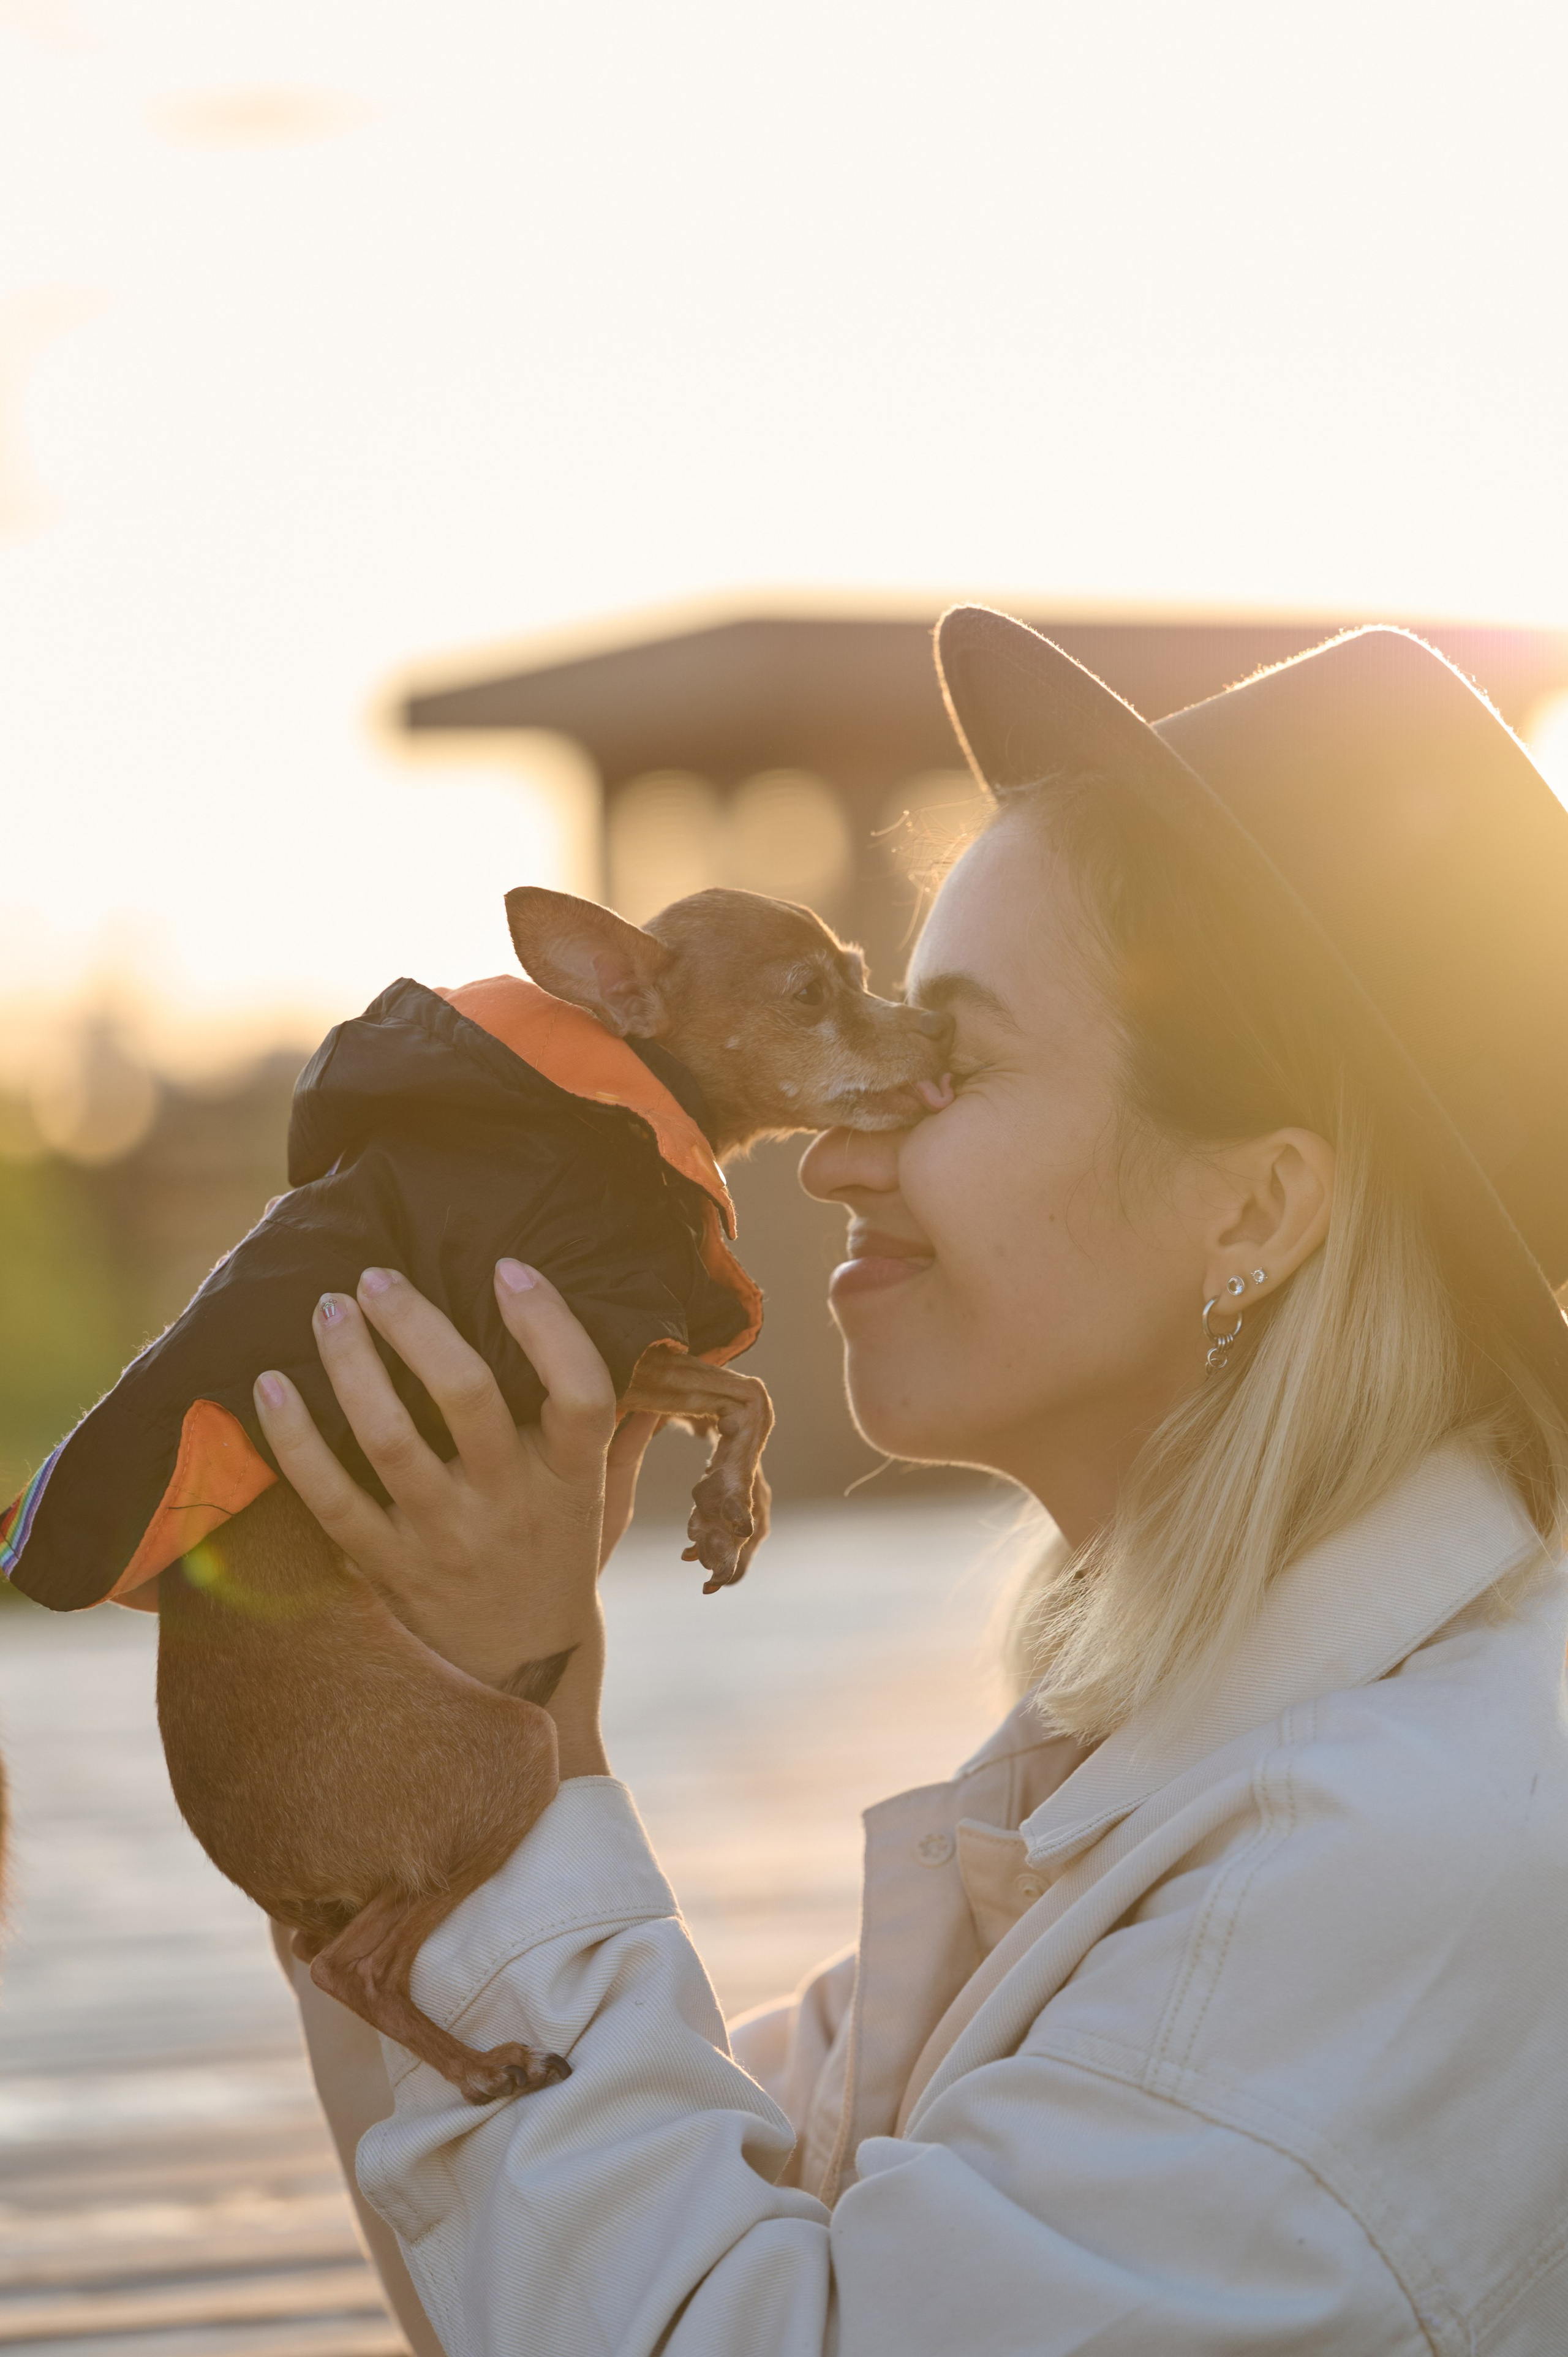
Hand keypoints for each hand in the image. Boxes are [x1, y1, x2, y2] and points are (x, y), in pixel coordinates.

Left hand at [252, 1260, 657, 1777]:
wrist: (522, 1682)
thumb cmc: (561, 1564)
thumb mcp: (605, 1500)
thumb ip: (622, 1428)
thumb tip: (655, 1339)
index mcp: (572, 1478)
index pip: (580, 1392)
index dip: (549, 1325)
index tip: (509, 1269)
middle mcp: (509, 1505)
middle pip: (467, 1397)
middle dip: (416, 1324)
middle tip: (376, 1277)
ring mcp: (443, 1538)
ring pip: (389, 1439)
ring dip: (351, 1364)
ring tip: (327, 1309)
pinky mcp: (384, 1569)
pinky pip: (328, 1498)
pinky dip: (292, 1439)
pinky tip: (267, 1385)